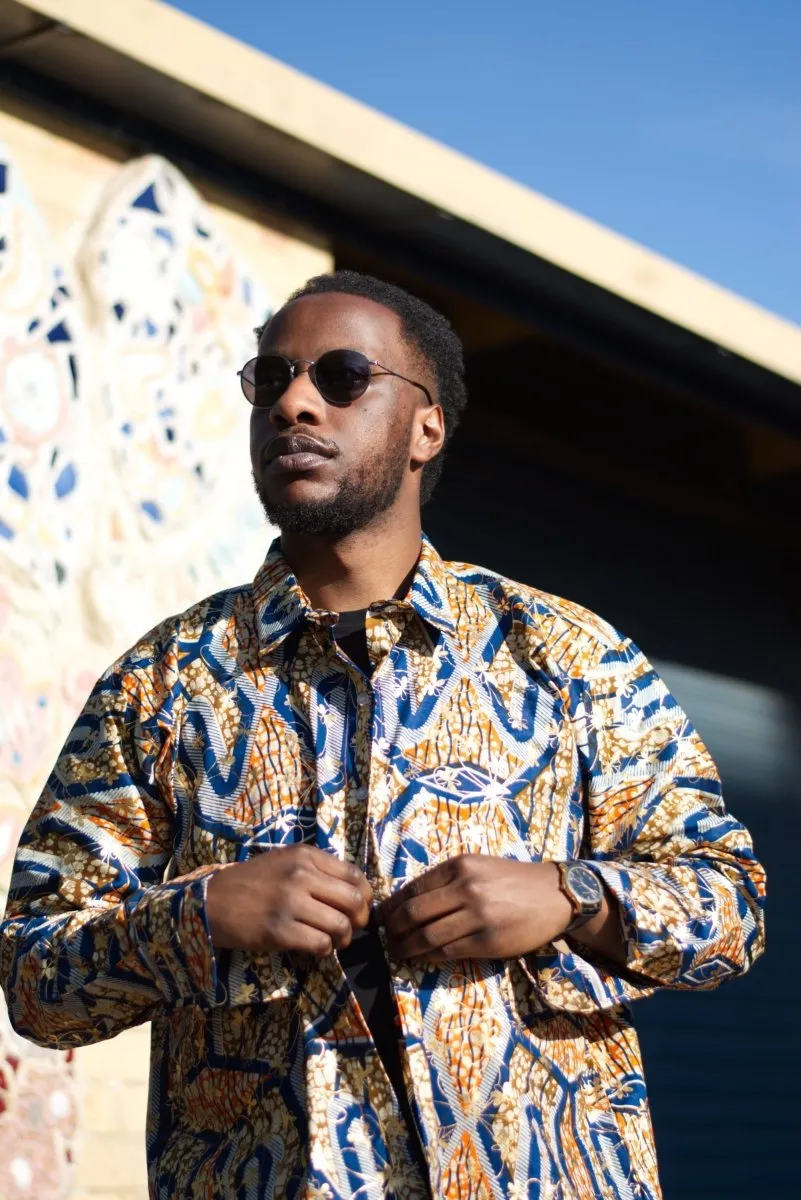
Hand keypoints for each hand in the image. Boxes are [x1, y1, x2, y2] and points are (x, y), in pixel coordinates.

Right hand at [205, 845, 372, 955]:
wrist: (211, 901)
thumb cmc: (251, 882)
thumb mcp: (285, 861)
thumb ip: (317, 869)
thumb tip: (353, 890)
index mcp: (305, 856)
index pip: (354, 875)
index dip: (365, 896)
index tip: (361, 908)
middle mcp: (301, 875)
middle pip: (354, 901)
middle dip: (360, 920)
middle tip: (352, 928)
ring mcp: (290, 903)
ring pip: (341, 925)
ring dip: (343, 938)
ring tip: (333, 940)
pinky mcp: (279, 931)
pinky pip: (321, 944)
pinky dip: (325, 951)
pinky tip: (316, 948)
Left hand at [380, 854, 572, 962]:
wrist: (554, 895)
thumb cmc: (512, 880)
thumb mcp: (478, 867)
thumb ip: (446, 880)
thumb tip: (408, 901)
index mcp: (460, 866)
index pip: (413, 887)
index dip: (392, 905)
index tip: (381, 916)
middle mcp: (466, 888)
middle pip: (414, 912)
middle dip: (393, 928)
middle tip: (385, 937)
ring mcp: (477, 916)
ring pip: (427, 936)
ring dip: (406, 947)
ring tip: (397, 952)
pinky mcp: (488, 941)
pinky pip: (447, 952)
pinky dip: (428, 956)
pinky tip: (421, 957)